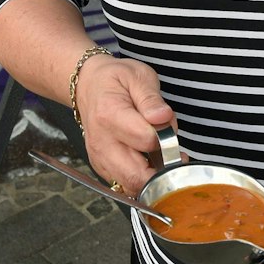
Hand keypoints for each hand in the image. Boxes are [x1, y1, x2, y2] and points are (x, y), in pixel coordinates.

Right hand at [75, 53, 174, 194]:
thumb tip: (162, 118)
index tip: (170, 126)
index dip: (166, 137)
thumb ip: (152, 99)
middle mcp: (102, 143)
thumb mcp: (138, 76)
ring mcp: (99, 159)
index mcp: (110, 115)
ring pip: (131, 186)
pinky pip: (125, 186)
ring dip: (152, 177)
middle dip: (163, 170)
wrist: (88, 86)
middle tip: (174, 153)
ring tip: (160, 154)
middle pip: (137, 176)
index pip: (147, 141)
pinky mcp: (102, 168)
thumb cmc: (115, 80)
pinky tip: (148, 161)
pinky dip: (142, 179)